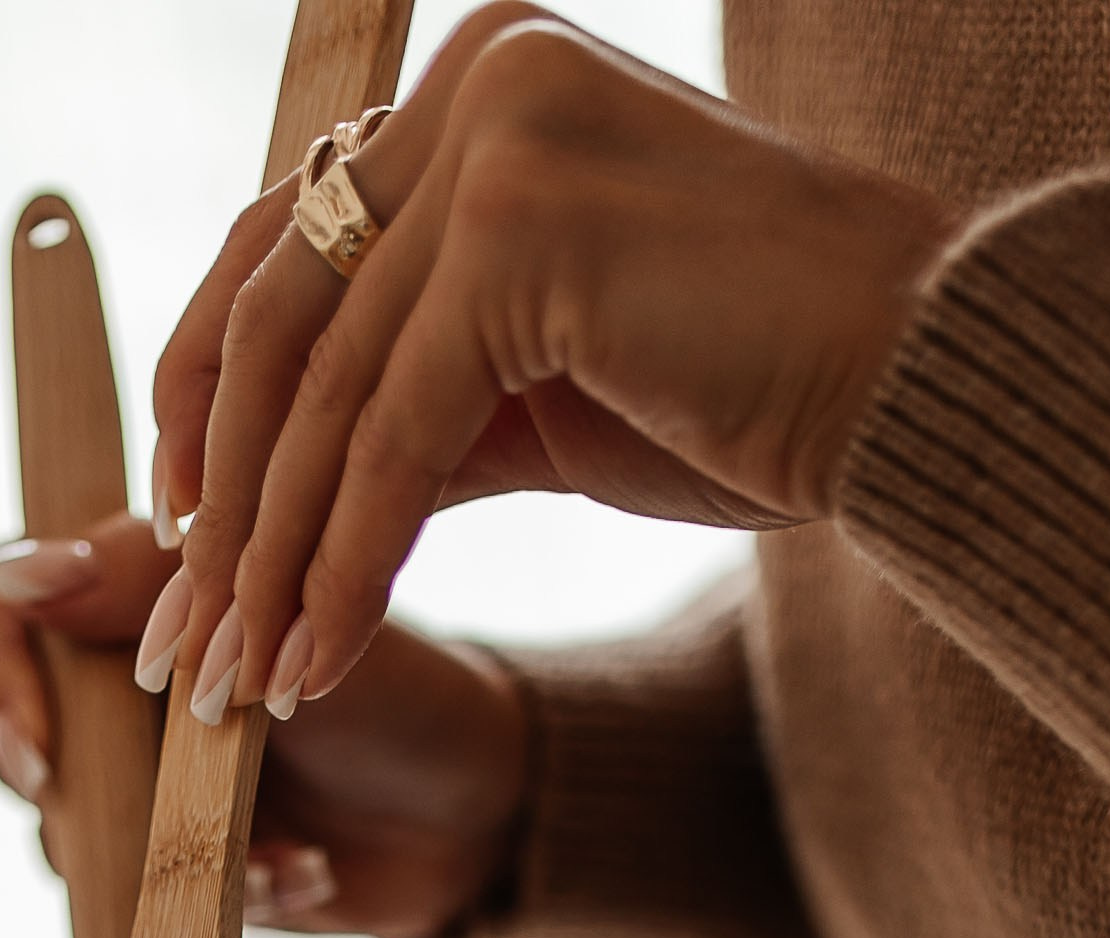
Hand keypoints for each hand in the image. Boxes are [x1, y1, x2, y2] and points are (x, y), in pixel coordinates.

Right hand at [0, 513, 526, 937]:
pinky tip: (310, 876)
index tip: (44, 748)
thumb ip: (138, 583)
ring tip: (281, 853)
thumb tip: (14, 573)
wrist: (478, 810)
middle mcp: (113, 691)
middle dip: (88, 796)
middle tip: (168, 818)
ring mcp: (137, 787)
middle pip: (15, 739)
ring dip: (173, 855)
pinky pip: (147, 906)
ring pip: (71, 839)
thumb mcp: (273, 610)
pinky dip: (232, 897)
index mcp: (122, 601)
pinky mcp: (171, 873)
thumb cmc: (395, 684)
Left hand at [138, 4, 952, 716]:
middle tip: (186, 643)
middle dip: (222, 502)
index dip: (214, 402)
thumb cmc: (762, 391)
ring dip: (272, 558)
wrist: (924, 388)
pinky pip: (392, 437)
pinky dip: (344, 565)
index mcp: (480, 87)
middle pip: (281, 314)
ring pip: (326, 389)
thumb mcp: (547, 387)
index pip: (290, 245)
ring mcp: (500, 140)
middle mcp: (477, 83)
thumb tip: (277, 493)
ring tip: (240, 683)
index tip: (186, 536)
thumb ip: (419, 397)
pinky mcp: (527, 234)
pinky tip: (316, 663)